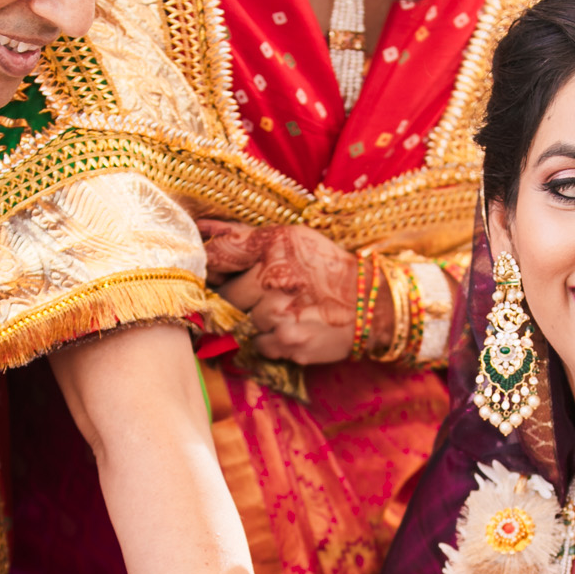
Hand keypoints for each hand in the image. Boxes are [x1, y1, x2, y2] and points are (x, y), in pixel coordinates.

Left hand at [200, 220, 362, 365]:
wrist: (371, 305)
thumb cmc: (327, 268)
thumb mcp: (292, 238)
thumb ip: (247, 235)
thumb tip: (203, 229)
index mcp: (272, 248)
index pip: (218, 256)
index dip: (210, 268)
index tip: (210, 274)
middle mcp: (273, 279)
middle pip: (225, 296)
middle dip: (235, 298)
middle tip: (257, 297)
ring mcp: (279, 314)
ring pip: (242, 322)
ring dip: (256, 321)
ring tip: (283, 312)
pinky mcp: (287, 343)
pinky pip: (258, 345)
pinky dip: (269, 340)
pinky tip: (290, 328)